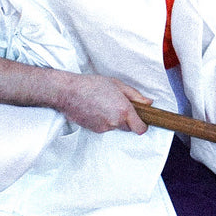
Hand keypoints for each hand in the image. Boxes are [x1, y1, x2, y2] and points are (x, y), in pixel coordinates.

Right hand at [0, 57, 150, 133]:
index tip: (141, 119)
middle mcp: (115, 122)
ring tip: (104, 104)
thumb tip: (148, 103)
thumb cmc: (91, 85)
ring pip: (116, 127)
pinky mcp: (94, 130)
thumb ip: (135, 95)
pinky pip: (105, 128)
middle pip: (128, 128)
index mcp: (123, 110)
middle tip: (118, 105)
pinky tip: (96, 109)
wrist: (66, 92)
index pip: (140, 129)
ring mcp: (104, 128)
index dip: (142, 124)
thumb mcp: (117, 85)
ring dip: (114, 119)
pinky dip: (104, 121)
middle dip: (127, 119)